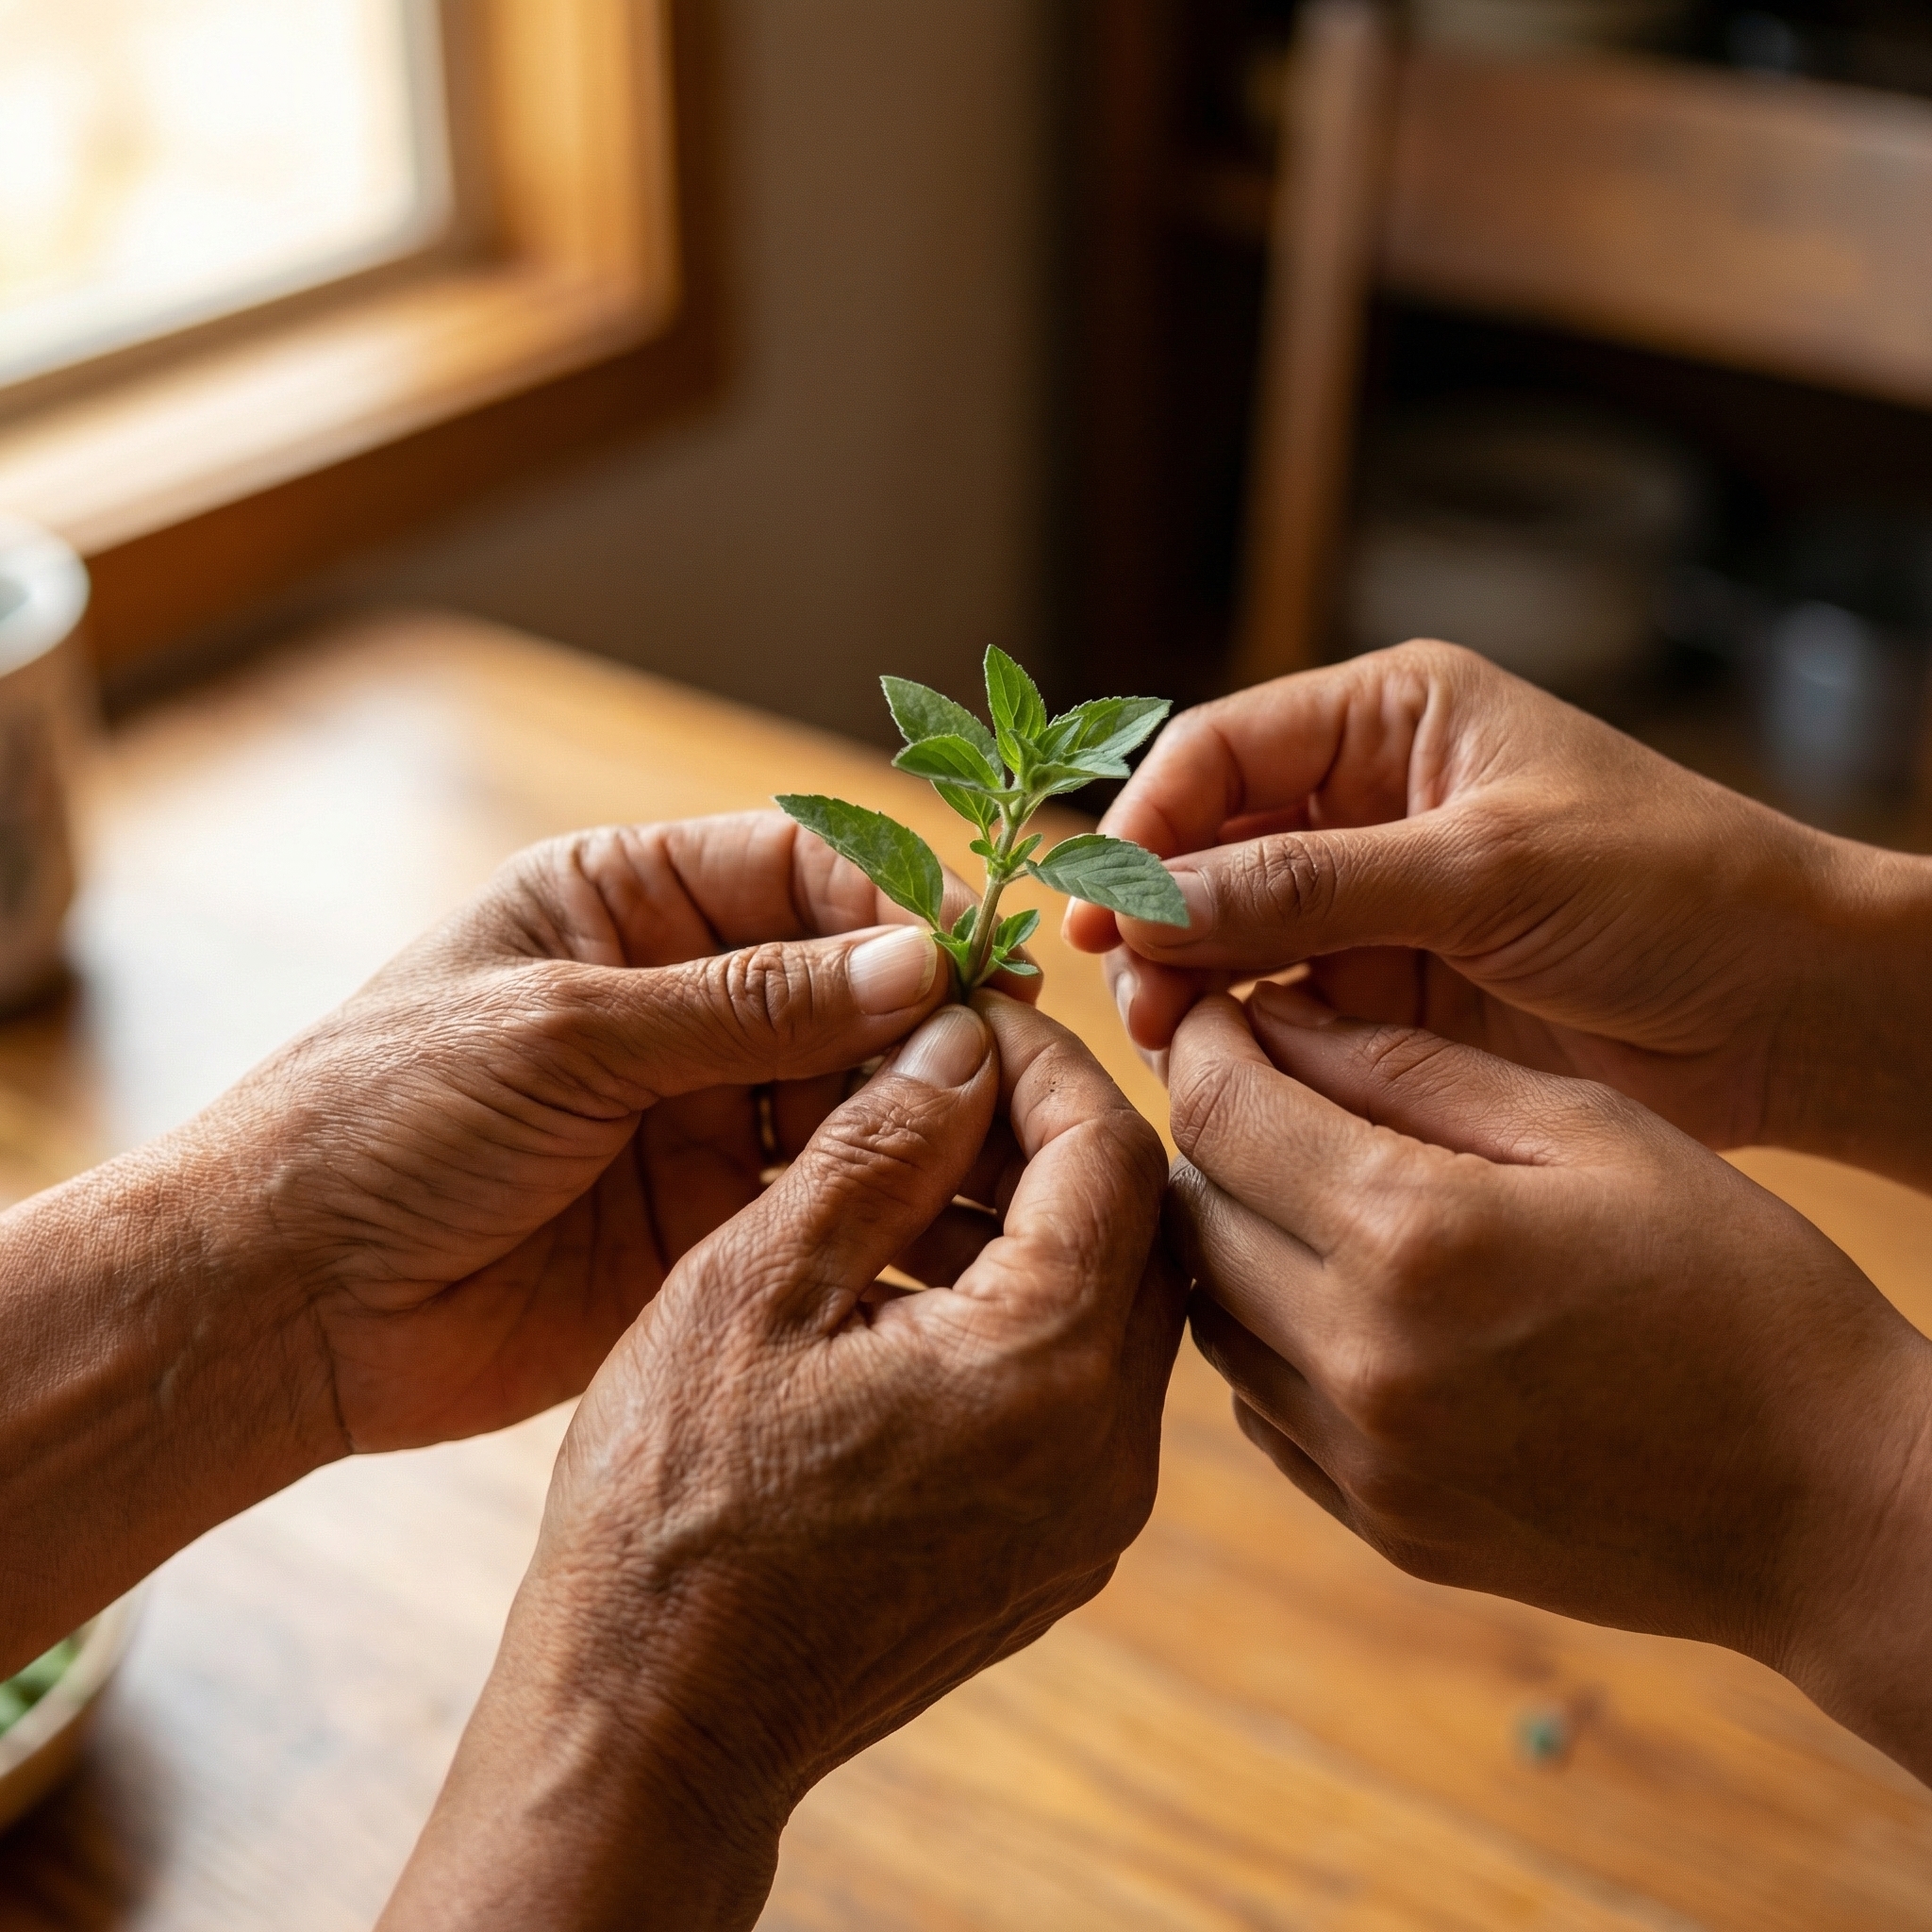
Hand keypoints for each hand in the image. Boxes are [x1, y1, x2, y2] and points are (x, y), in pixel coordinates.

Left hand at [191, 810, 1018, 1454]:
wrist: (283, 1301)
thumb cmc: (384, 1118)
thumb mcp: (568, 1031)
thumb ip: (748, 1006)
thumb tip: (917, 964)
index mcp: (621, 905)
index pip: (797, 871)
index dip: (892, 904)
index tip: (971, 954)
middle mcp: (671, 1001)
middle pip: (841, 982)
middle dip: (921, 1012)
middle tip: (1003, 1055)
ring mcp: (691, 1113)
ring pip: (848, 1090)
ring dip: (914, 1104)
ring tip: (985, 1133)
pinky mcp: (704, 1221)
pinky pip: (819, 1193)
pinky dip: (879, 1194)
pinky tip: (934, 1206)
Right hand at [380, 994, 1182, 1930]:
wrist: (654, 1722)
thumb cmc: (673, 1507)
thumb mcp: (754, 1286)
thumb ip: (877, 1149)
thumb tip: (957, 1042)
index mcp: (1047, 1368)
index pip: (1111, 1150)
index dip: (1044, 1059)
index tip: (969, 1013)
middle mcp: (1109, 1448)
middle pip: (1135, 1226)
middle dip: (1047, 1133)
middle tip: (942, 1081)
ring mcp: (1092, 1512)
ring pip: (1113, 1307)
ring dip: (1032, 1220)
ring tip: (911, 1169)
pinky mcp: (1056, 1549)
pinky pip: (1080, 1389)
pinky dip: (1021, 1309)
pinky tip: (913, 1280)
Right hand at [1065, 641, 1931, 1182]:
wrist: (1793, 1009)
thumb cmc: (1673, 890)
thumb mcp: (1484, 869)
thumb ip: (1309, 886)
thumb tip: (1148, 901)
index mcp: (1392, 718)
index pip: (1219, 751)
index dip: (1148, 823)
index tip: (1104, 903)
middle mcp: (1365, 801)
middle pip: (1207, 843)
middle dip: (1159, 909)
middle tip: (1133, 988)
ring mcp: (1372, 901)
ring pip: (1228, 932)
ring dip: (1187, 977)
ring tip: (1168, 1033)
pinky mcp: (1387, 989)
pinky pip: (1278, 1004)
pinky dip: (1240, 1033)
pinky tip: (1220, 1067)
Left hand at [1167, 981, 1931, 1781]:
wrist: (1829, 1500)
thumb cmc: (1733, 1285)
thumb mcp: (1589, 1128)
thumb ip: (1409, 1068)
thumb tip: (1275, 1020)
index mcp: (1414, 1235)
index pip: (1219, 1115)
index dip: (1205, 1046)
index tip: (1223, 1019)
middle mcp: (1361, 1357)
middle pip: (1194, 1214)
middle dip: (1215, 1136)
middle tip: (1270, 1097)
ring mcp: (1364, 1458)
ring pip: (1210, 1314)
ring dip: (1235, 1240)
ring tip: (1312, 1196)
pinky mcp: (1378, 1523)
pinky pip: (1259, 1407)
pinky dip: (1272, 1340)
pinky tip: (1347, 1302)